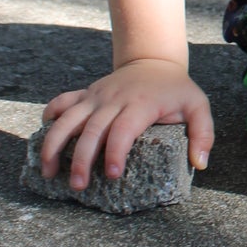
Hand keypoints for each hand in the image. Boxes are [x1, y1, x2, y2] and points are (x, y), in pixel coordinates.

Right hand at [39, 59, 213, 191]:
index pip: (124, 130)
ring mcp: (97, 96)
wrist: (154, 60)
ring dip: (54, 144)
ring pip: (68, 118)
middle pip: (91, 130)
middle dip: (82, 159)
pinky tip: (42, 137)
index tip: (112, 174)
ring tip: (47, 171)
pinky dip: (49, 116)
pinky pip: (62, 102)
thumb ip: (203, 134)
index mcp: (141, 104)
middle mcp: (114, 99)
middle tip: (78, 185)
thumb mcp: (198, 106)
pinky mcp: (86, 94)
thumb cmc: (176, 89)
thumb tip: (199, 164)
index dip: (116, 152)